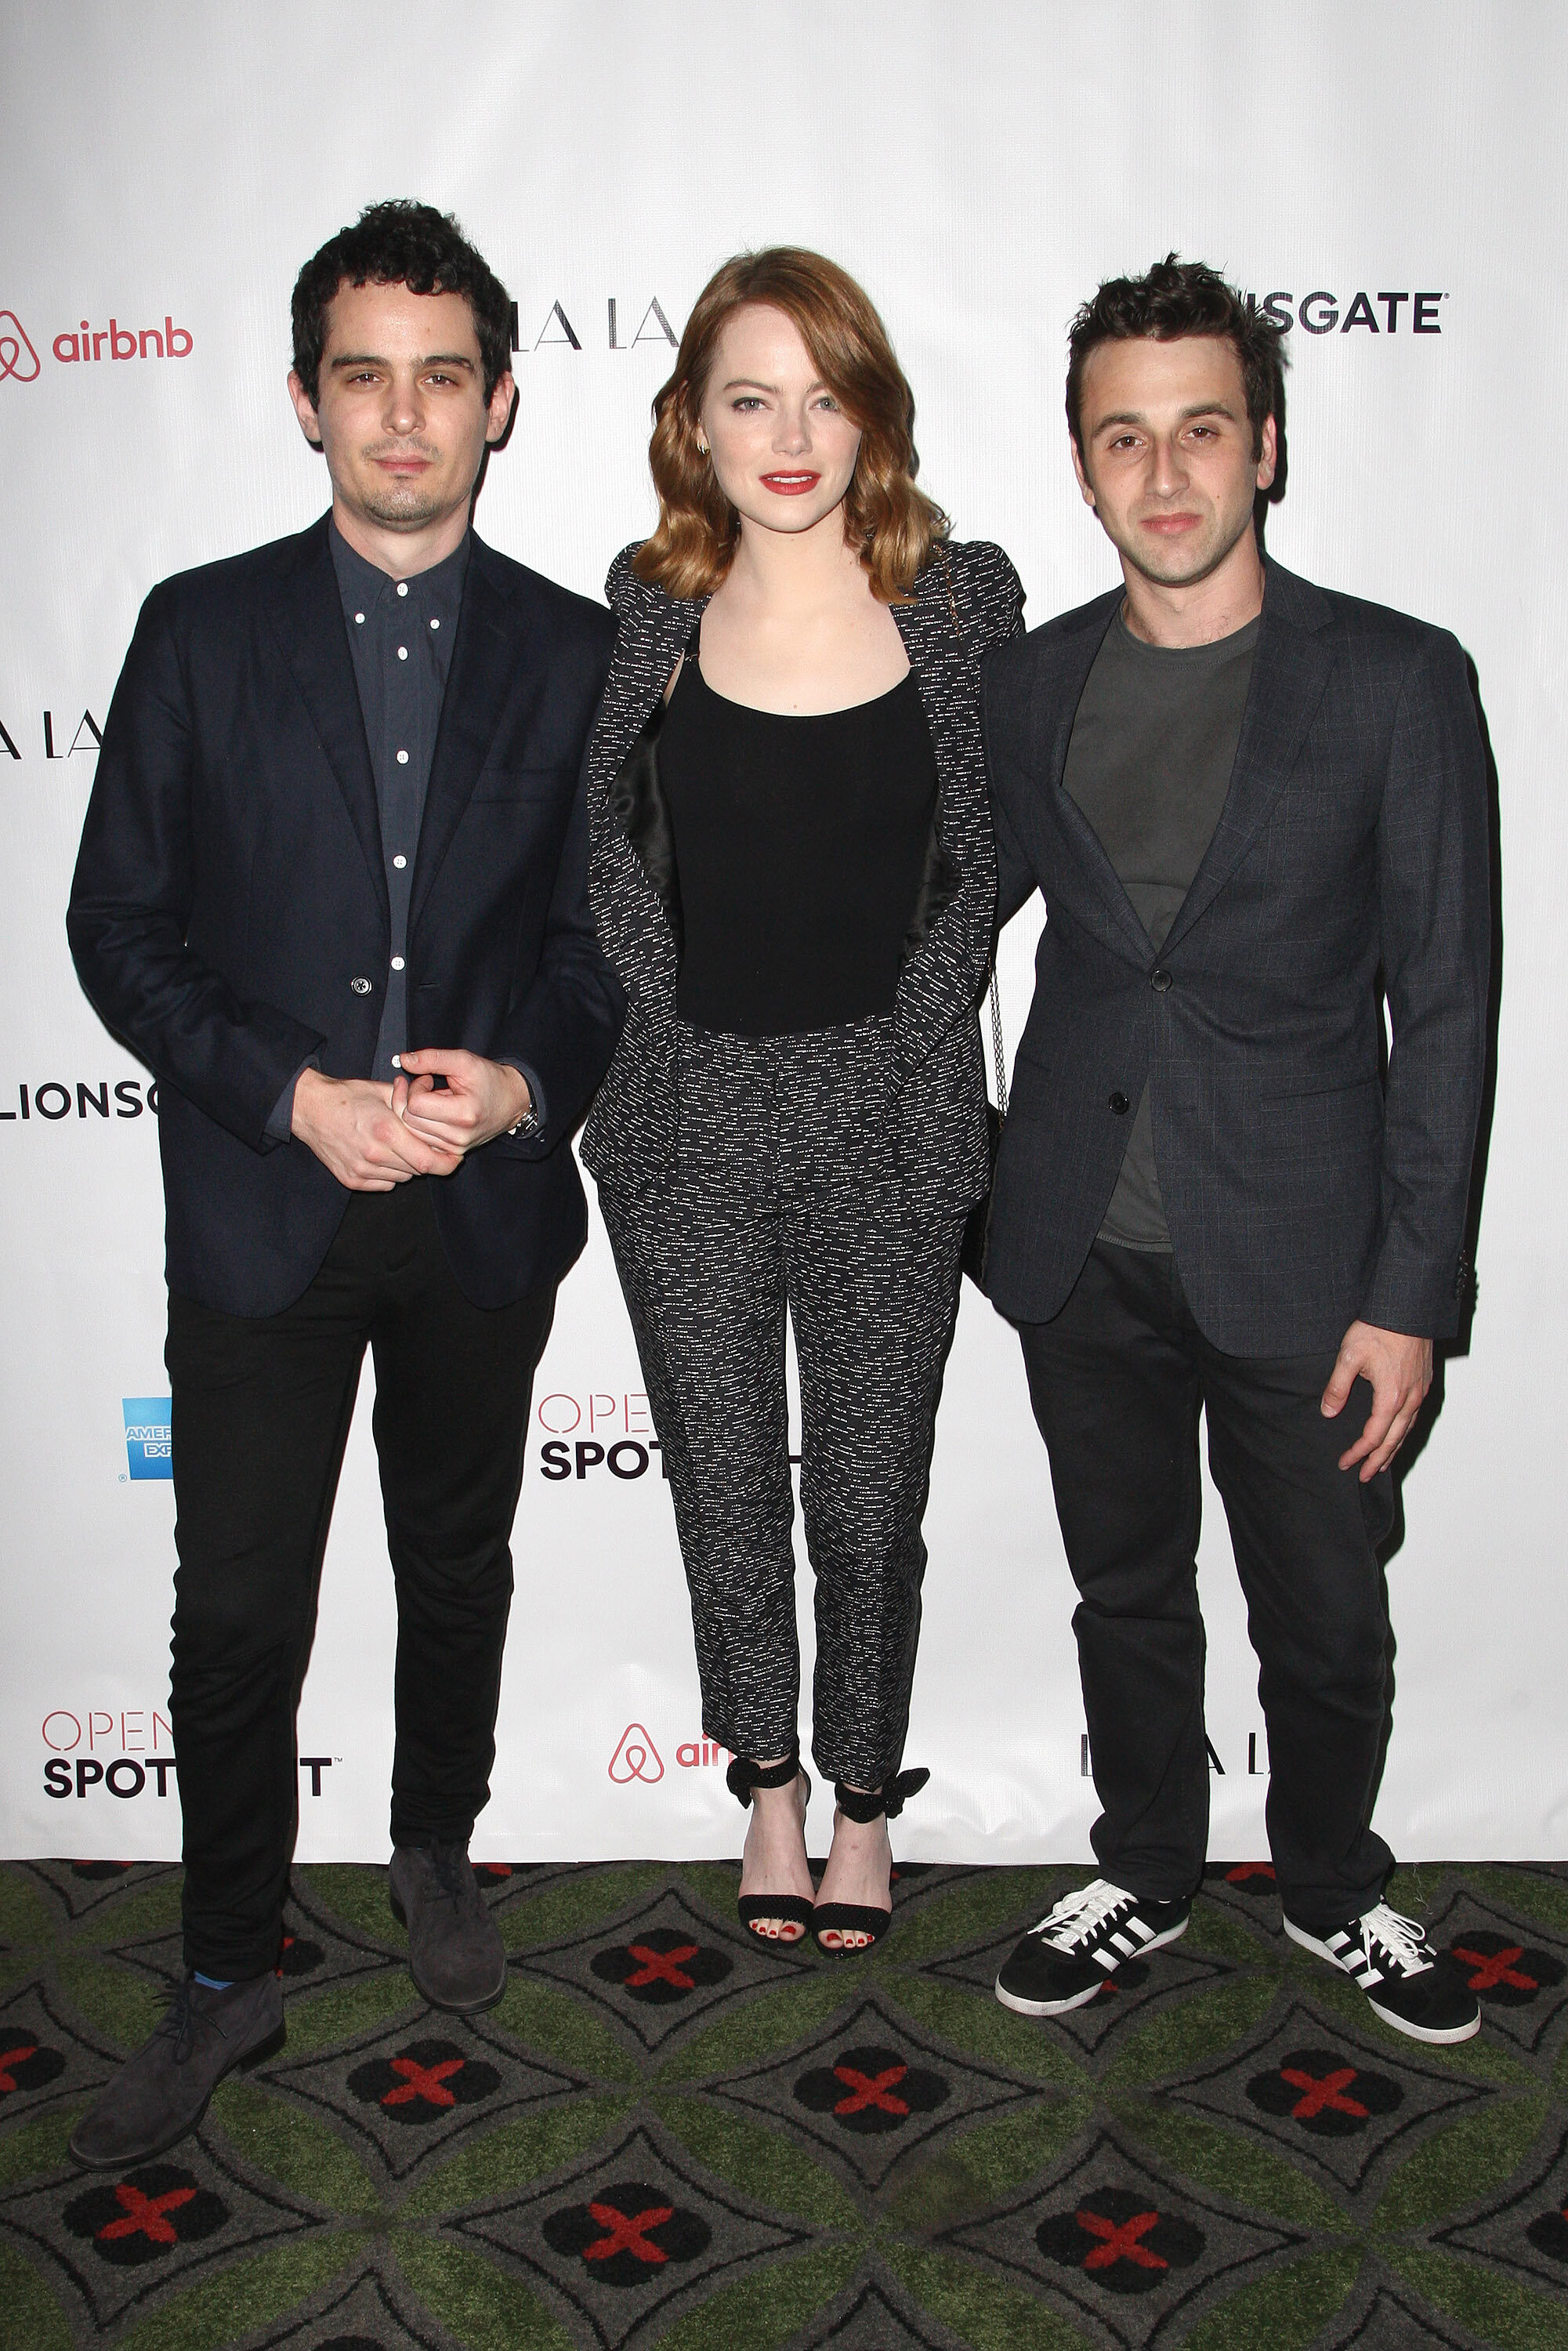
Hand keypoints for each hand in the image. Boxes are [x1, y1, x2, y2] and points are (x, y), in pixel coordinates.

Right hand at [290, 1068, 460, 1188]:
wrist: (310, 1108)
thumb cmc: (348, 1096)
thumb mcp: (384, 1092)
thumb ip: (412, 1103)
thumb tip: (435, 1100)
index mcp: (387, 1131)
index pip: (429, 1161)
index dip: (447, 1163)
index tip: (454, 1157)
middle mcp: (375, 1155)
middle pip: (417, 1171)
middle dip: (428, 1161)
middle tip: (426, 1147)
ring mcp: (362, 1170)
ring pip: (402, 1178)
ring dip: (408, 1166)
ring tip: (399, 1146)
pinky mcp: (352, 1180)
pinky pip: (385, 1184)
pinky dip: (391, 1174)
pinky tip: (383, 1156)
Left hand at [393, 1048, 531, 1156]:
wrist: (511, 1101)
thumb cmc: (490, 1080)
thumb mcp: (463, 1061)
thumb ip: (431, 1058)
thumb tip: (403, 1060)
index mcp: (464, 1114)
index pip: (415, 1104)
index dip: (416, 1087)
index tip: (428, 1078)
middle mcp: (459, 1136)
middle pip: (409, 1120)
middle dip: (412, 1099)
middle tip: (427, 1087)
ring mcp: (455, 1148)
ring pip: (411, 1132)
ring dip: (415, 1113)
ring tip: (431, 1100)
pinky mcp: (451, 1153)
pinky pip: (420, 1141)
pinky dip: (420, 1126)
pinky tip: (431, 1114)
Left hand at [1320, 1321, 1432, 1479]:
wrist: (1407, 1308)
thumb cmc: (1379, 1328)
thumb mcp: (1349, 1356)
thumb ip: (1338, 1387)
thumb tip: (1329, 1412)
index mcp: (1391, 1397)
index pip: (1373, 1436)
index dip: (1358, 1453)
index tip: (1345, 1463)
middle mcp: (1410, 1399)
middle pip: (1394, 1440)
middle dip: (1378, 1461)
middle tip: (1364, 1476)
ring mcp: (1420, 1391)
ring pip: (1407, 1430)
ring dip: (1393, 1449)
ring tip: (1381, 1462)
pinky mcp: (1424, 1381)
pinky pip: (1414, 1416)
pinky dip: (1404, 1431)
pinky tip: (1397, 1432)